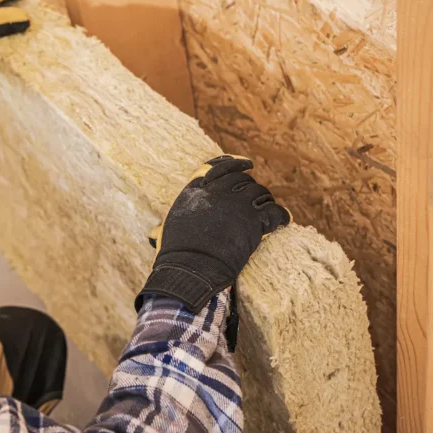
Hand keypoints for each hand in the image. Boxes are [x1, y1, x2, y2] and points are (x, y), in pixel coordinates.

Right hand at [136, 155, 291, 314]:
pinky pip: (274, 211)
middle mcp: (216, 192)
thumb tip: (152, 235)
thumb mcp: (167, 231)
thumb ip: (166, 225)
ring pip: (259, 192)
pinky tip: (281, 222)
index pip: (217, 166)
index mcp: (195, 191)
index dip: (234, 163)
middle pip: (242, 179)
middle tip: (255, 202)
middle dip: (249, 189)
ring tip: (265, 214)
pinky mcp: (252, 220)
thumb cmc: (175, 255)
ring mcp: (236, 204)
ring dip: (264, 202)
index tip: (246, 164)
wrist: (189, 269)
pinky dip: (280, 217)